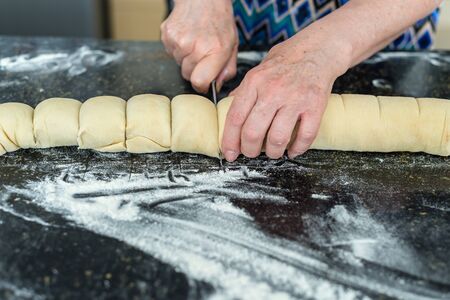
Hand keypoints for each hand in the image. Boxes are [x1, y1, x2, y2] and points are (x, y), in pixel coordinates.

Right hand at [160, 0, 237, 92]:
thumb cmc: (219, 21)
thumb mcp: (232, 46)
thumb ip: (227, 70)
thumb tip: (217, 86)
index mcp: (215, 51)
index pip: (199, 82)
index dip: (201, 86)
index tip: (203, 83)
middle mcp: (195, 47)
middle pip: (187, 75)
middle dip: (194, 70)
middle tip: (202, 55)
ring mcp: (179, 41)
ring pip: (179, 64)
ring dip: (186, 58)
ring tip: (195, 42)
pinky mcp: (167, 35)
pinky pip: (171, 53)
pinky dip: (178, 49)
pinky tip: (187, 37)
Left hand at [221, 32, 351, 160]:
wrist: (318, 50)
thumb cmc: (287, 61)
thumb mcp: (259, 70)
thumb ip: (245, 91)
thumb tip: (230, 109)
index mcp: (254, 82)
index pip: (235, 118)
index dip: (230, 141)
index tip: (230, 153)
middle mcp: (273, 91)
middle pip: (253, 132)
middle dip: (249, 150)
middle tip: (251, 153)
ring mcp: (295, 99)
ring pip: (277, 138)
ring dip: (273, 152)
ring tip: (272, 152)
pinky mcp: (315, 106)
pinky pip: (305, 136)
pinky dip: (297, 149)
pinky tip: (293, 150)